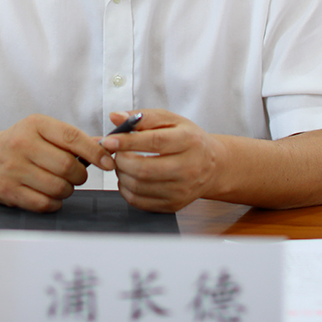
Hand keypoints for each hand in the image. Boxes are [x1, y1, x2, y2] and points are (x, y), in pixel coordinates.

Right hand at [0, 115, 113, 212]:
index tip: (107, 162)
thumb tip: (103, 147)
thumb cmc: (18, 142)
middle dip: (80, 174)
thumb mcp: (41, 130)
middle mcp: (23, 145)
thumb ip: (70, 138)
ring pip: (58, 187)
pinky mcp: (10, 191)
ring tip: (62, 183)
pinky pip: (44, 203)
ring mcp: (14, 169)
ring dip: (68, 189)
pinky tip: (51, 194)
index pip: (72, 137)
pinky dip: (55, 202)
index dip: (95, 152)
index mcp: (35, 125)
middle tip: (77, 174)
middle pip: (67, 166)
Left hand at [101, 109, 221, 212]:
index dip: (128, 142)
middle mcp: (187, 168)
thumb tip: (116, 116)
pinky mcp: (174, 205)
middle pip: (145, 169)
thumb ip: (143, 117)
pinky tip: (129, 177)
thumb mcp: (171, 120)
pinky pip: (141, 201)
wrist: (213, 166)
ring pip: (140, 187)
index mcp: (188, 141)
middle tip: (116, 152)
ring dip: (122, 174)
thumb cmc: (189, 139)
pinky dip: (127, 190)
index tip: (108, 140)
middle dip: (122, 160)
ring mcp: (181, 190)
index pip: (154, 142)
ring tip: (123, 163)